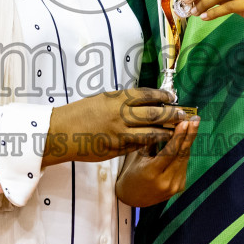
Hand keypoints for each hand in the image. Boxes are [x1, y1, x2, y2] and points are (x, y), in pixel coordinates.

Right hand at [44, 87, 189, 164]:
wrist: (61, 132)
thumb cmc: (80, 113)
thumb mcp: (102, 99)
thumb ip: (122, 100)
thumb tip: (144, 101)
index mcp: (116, 98)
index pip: (147, 94)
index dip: (163, 95)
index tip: (173, 97)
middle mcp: (120, 115)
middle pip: (154, 114)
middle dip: (171, 114)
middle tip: (183, 114)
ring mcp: (120, 134)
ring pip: (151, 133)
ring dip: (166, 132)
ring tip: (176, 131)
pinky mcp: (117, 149)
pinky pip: (138, 146)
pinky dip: (150, 144)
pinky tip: (158, 143)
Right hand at [116, 117, 198, 206]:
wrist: (133, 198)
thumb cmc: (132, 174)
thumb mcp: (138, 157)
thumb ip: (153, 143)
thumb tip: (166, 124)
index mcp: (151, 173)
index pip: (169, 152)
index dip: (179, 137)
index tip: (185, 122)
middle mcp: (165, 182)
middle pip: (181, 155)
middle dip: (190, 136)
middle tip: (196, 119)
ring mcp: (174, 186)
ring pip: (184, 159)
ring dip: (188, 142)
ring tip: (192, 126)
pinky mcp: (179, 187)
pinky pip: (184, 165)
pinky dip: (184, 152)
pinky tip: (185, 141)